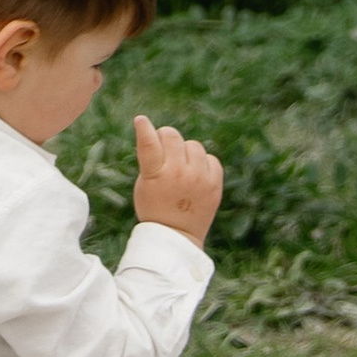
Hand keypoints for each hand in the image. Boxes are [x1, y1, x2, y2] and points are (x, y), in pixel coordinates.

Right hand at [133, 116, 224, 245]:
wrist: (177, 236)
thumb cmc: (155, 207)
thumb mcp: (144, 183)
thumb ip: (151, 158)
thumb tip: (162, 133)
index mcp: (156, 175)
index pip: (149, 144)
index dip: (144, 128)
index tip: (141, 120)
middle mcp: (179, 174)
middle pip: (172, 136)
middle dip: (166, 139)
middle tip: (164, 152)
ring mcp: (199, 178)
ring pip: (193, 145)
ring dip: (185, 152)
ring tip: (181, 168)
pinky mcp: (215, 185)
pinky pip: (210, 158)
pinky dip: (202, 163)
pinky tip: (195, 175)